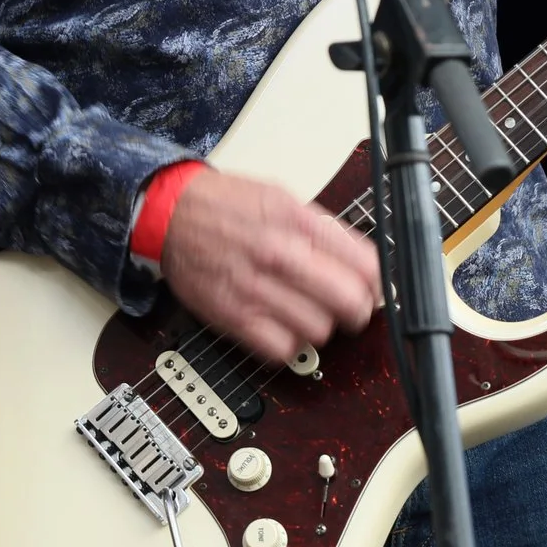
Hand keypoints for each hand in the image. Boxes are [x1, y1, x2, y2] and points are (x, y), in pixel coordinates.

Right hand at [159, 168, 378, 362]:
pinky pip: (282, 350)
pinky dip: (288, 344)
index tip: (374, 288)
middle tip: (350, 307)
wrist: (169, 214)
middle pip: (348, 303)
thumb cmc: (224, 205)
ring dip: (320, 326)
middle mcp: (280, 255)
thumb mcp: (281, 197)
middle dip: (357, 309)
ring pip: (319, 330)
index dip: (377, 283)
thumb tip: (360, 260)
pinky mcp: (234, 317)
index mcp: (297, 222)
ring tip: (309, 312)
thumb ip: (320, 229)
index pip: (364, 265)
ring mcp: (257, 289)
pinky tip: (283, 326)